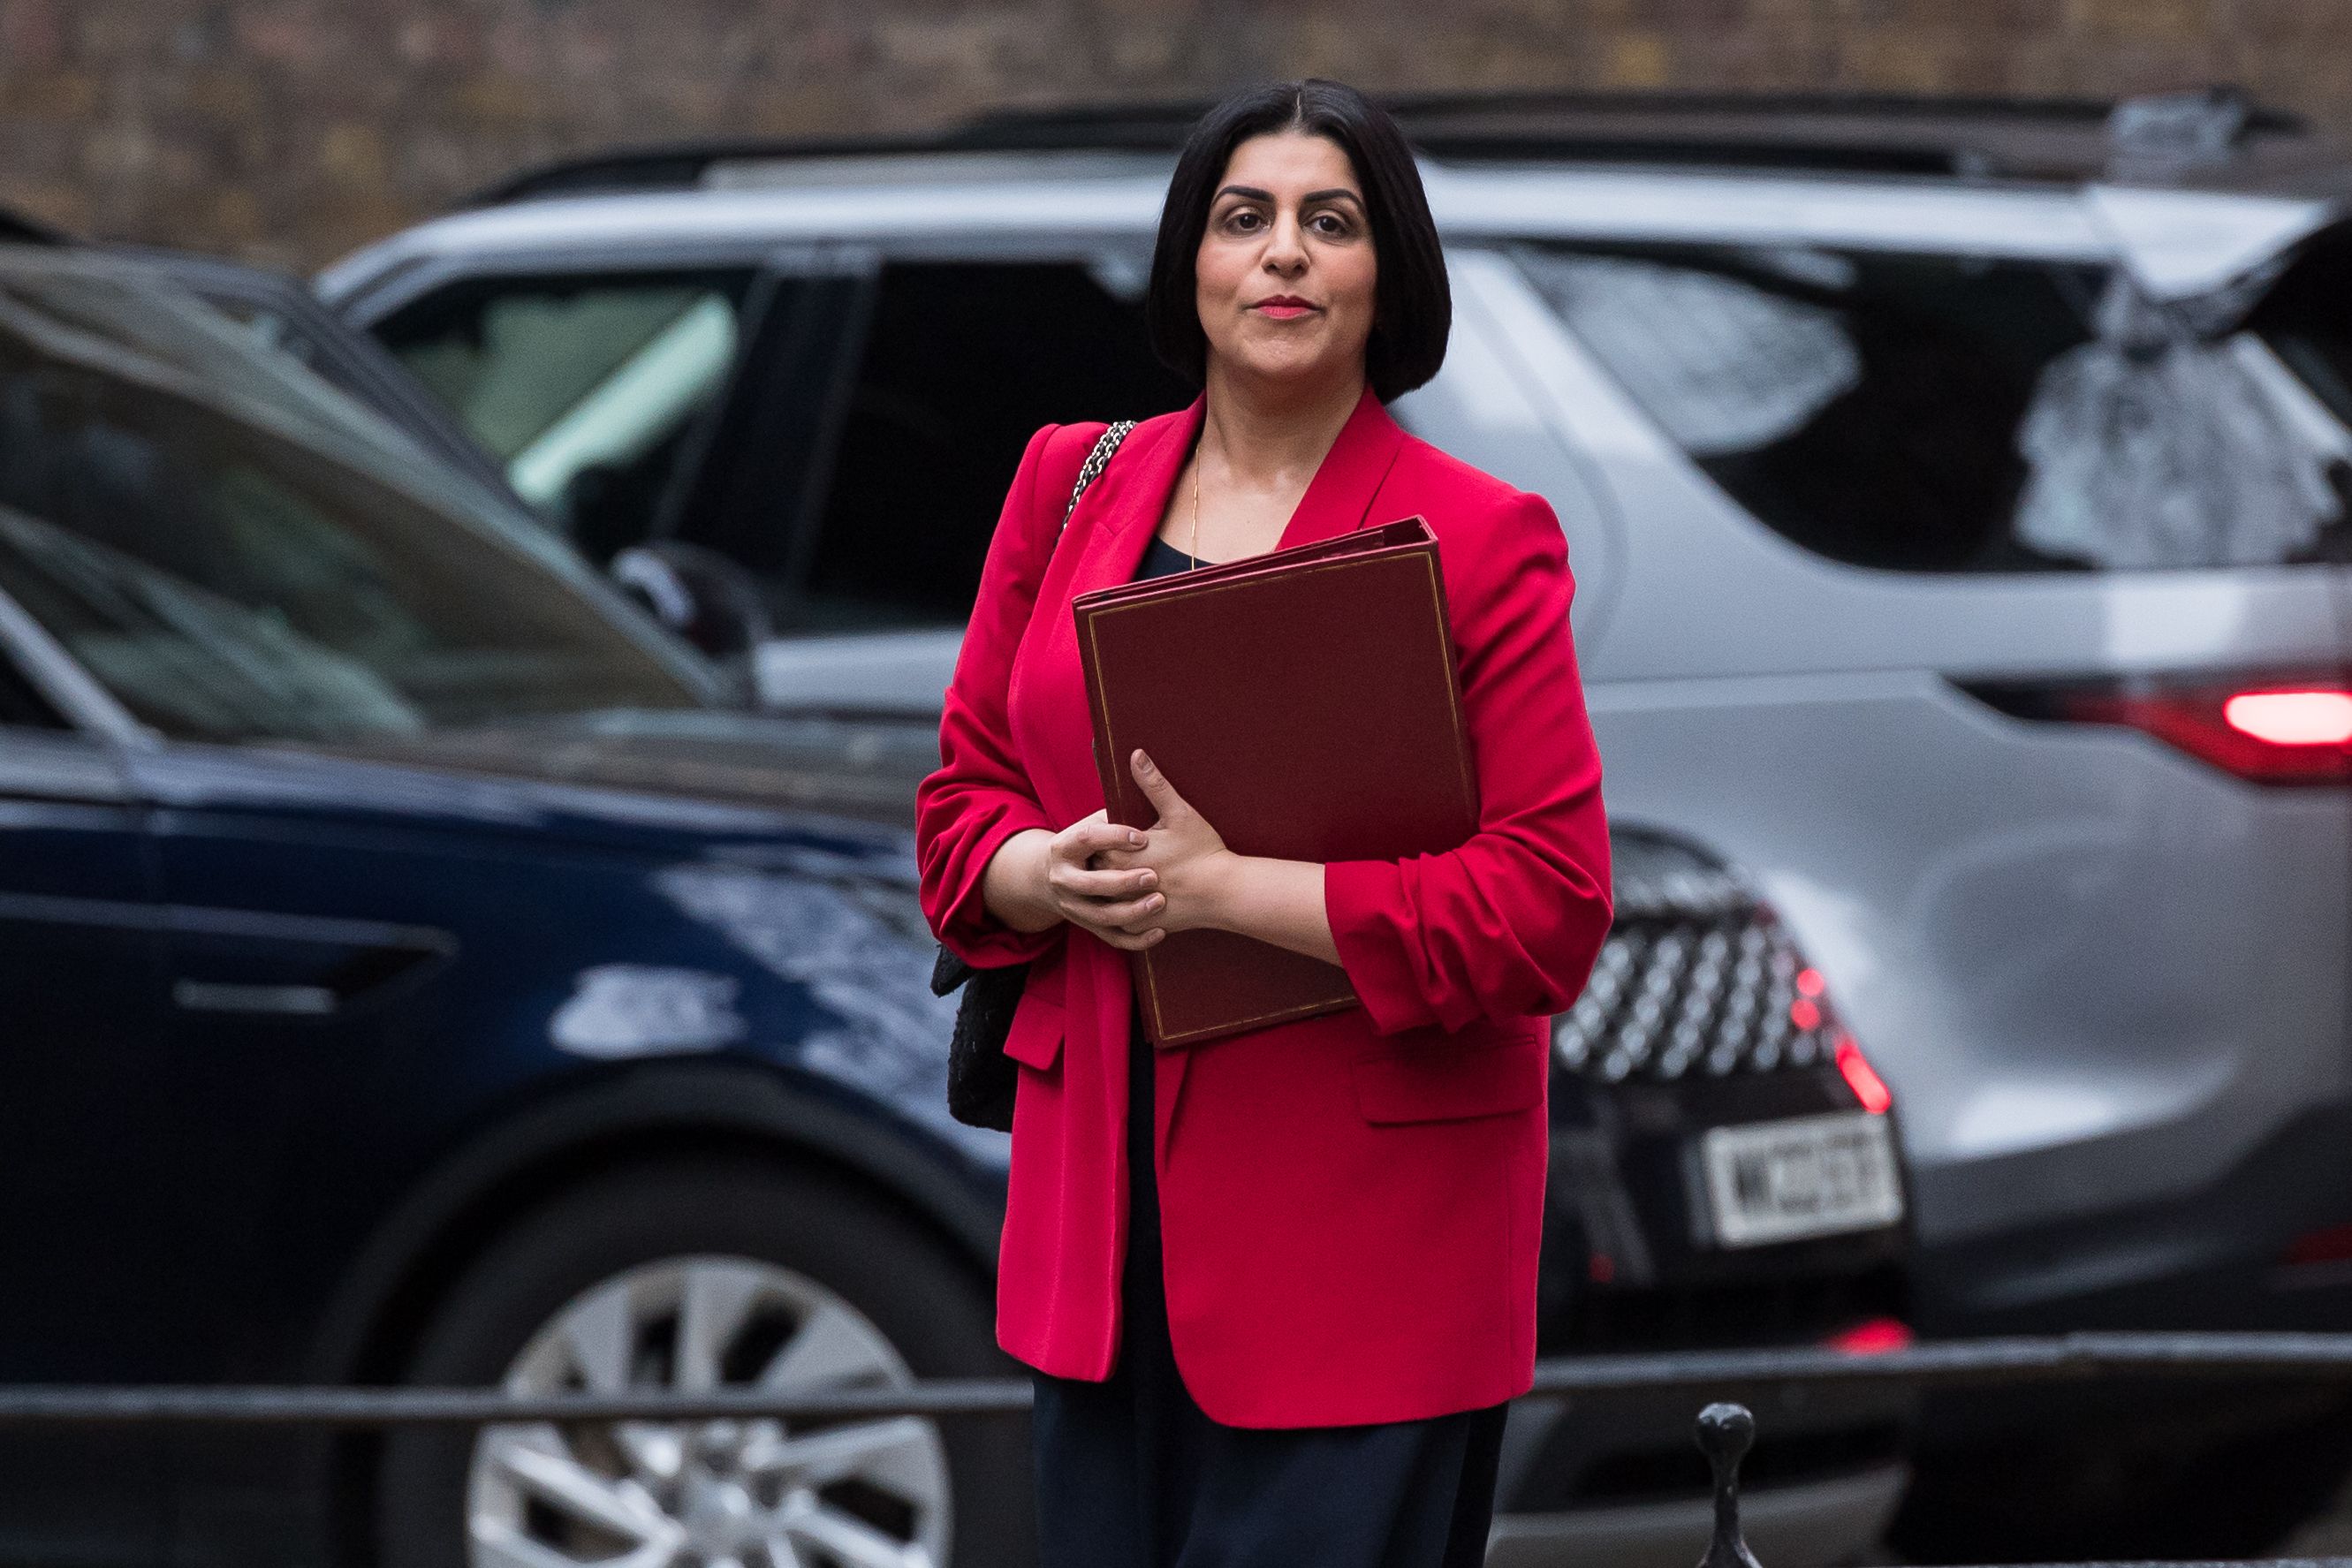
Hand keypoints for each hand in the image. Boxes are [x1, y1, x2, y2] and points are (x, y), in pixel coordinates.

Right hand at [1040, 809, 1167, 951]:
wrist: (1049, 877)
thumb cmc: (1084, 844)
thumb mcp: (1090, 824)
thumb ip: (1110, 816)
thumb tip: (1140, 781)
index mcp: (1062, 848)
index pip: (1087, 839)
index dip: (1114, 837)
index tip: (1143, 837)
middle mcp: (1062, 880)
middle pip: (1091, 884)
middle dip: (1123, 881)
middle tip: (1153, 875)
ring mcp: (1073, 907)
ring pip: (1102, 916)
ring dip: (1132, 911)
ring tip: (1160, 901)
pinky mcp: (1088, 927)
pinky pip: (1113, 938)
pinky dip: (1137, 939)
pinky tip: (1160, 932)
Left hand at [1094, 750, 1233, 934]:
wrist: (1226, 892)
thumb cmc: (1203, 850)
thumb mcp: (1179, 813)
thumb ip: (1153, 784)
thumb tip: (1135, 755)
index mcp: (1121, 854)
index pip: (1093, 844)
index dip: (1101, 837)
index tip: (1109, 834)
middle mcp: (1119, 883)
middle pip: (1095, 871)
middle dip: (1102, 862)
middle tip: (1114, 854)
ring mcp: (1129, 907)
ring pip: (1104, 898)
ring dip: (1109, 889)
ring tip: (1122, 877)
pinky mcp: (1142, 925)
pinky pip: (1120, 922)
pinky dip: (1122, 914)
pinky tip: (1130, 903)